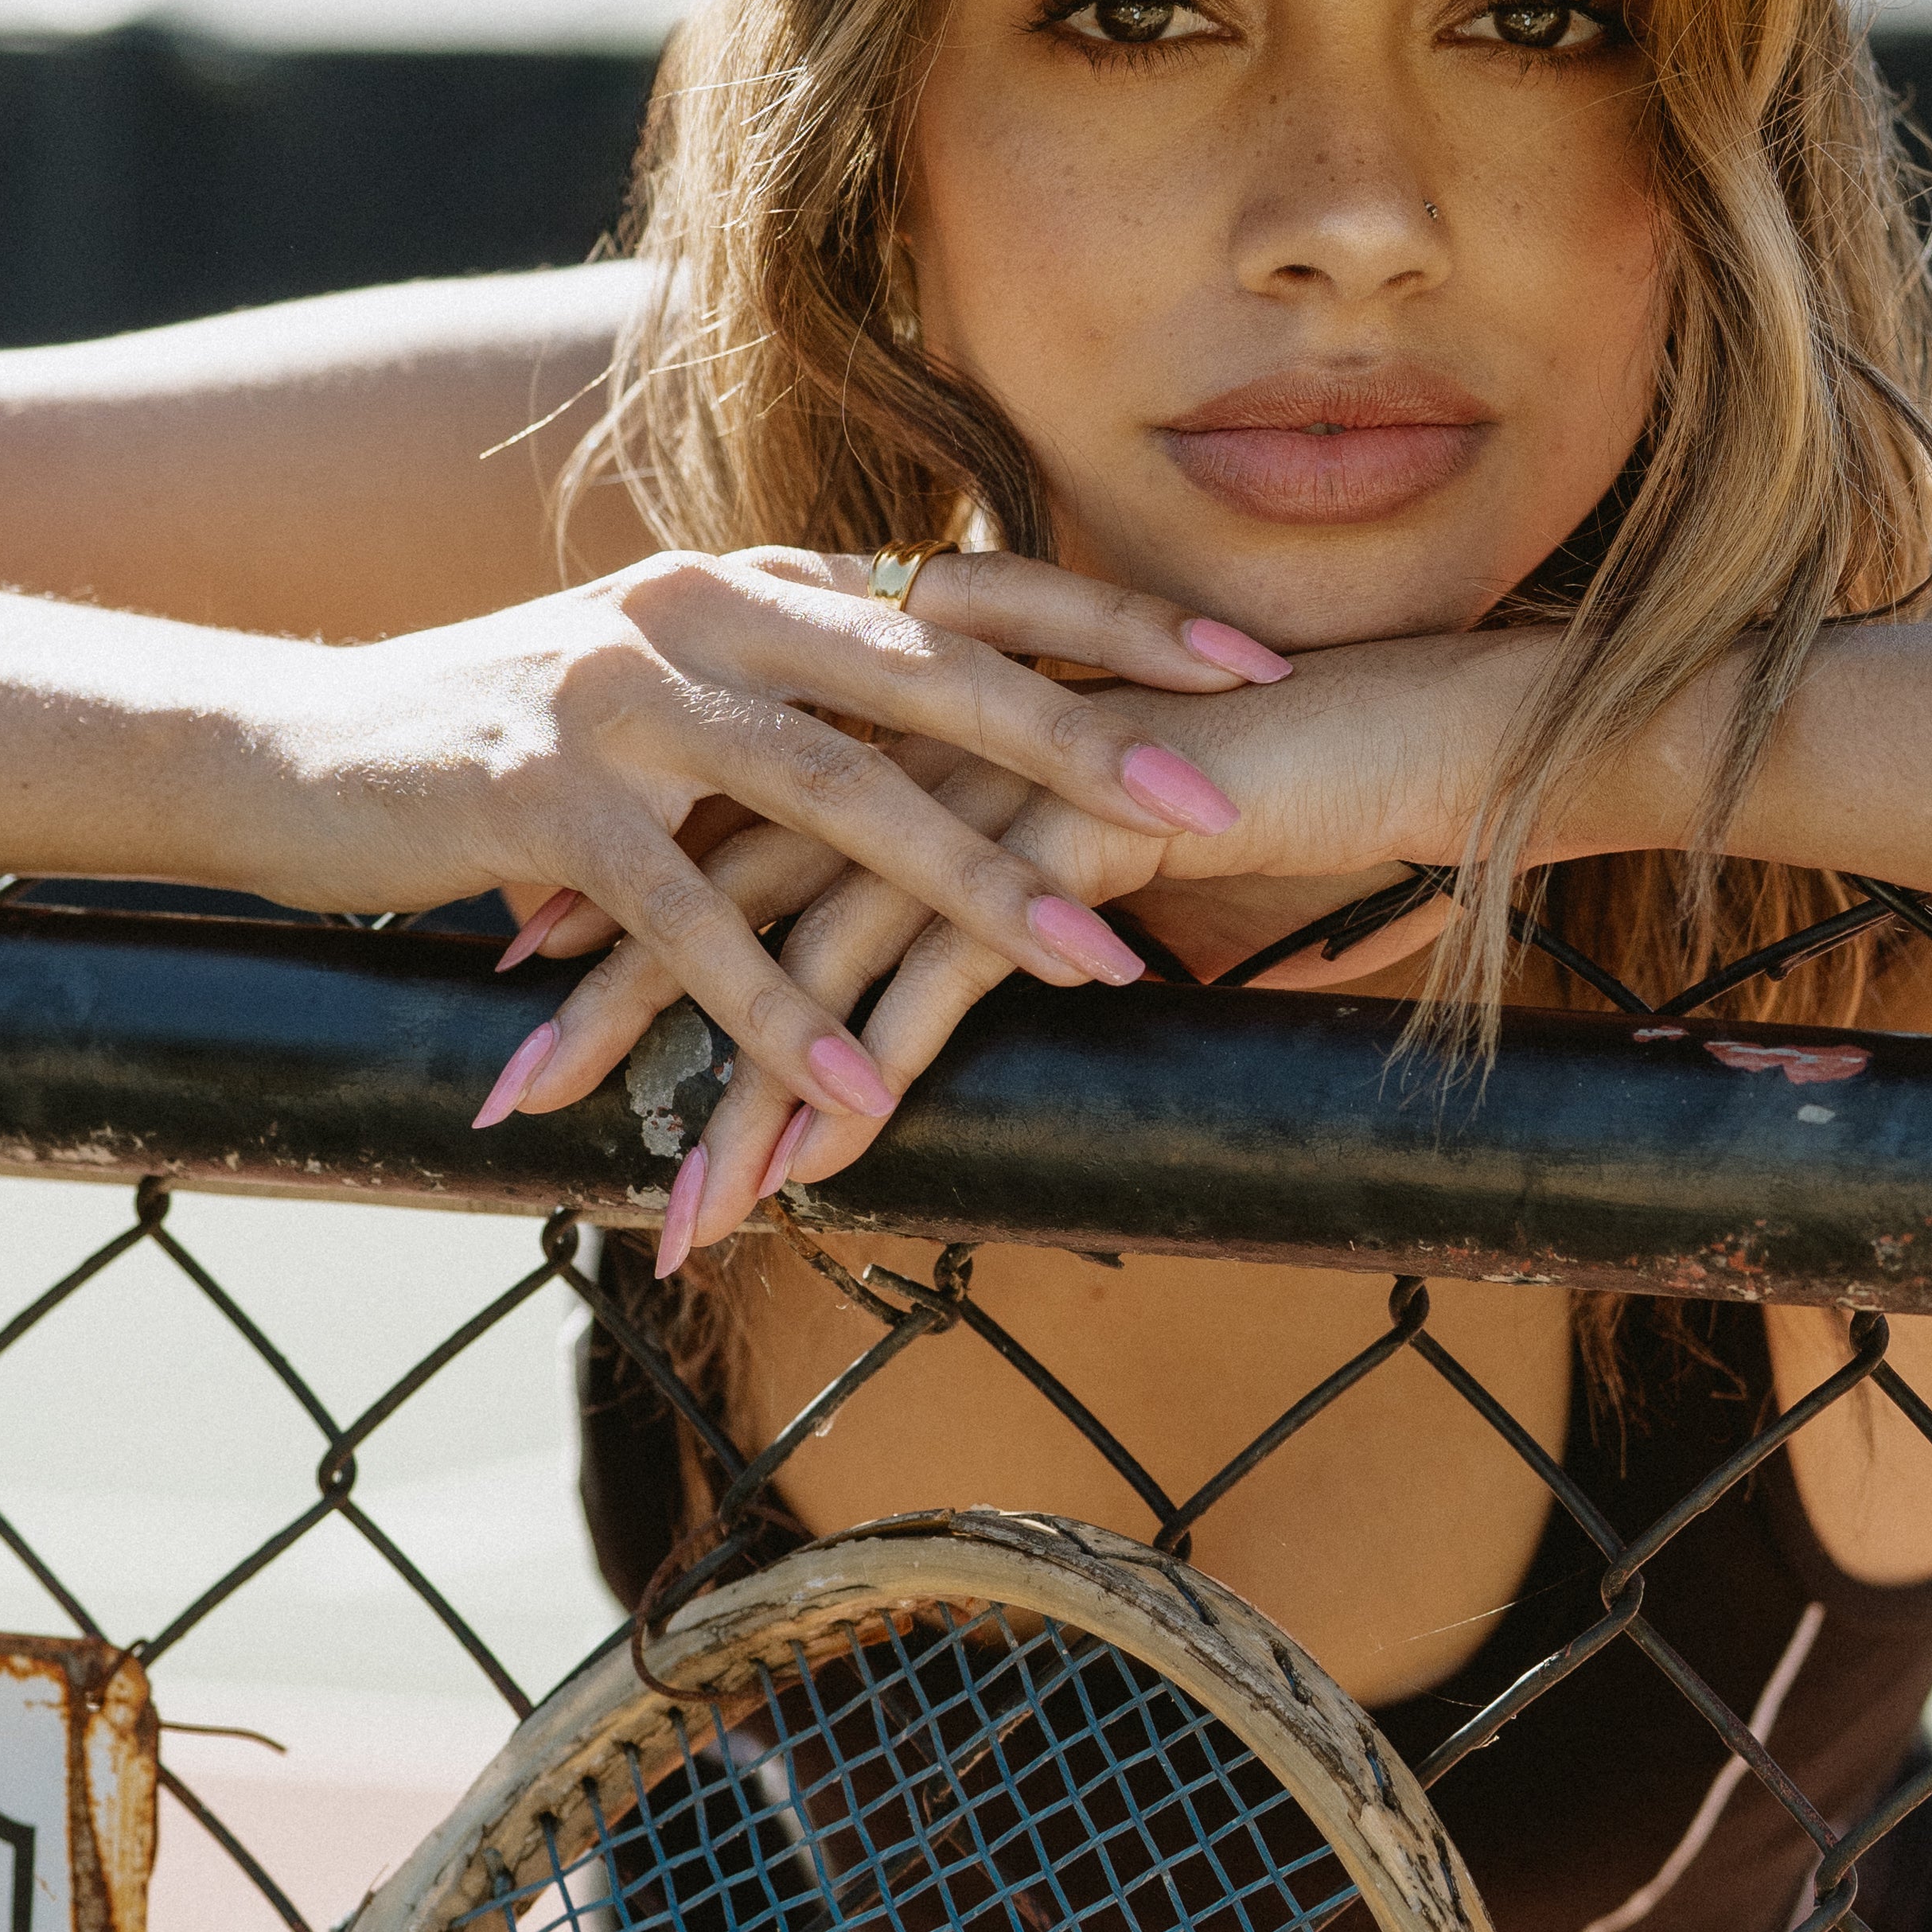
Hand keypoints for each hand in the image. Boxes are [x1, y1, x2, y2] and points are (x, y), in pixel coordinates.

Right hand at [244, 544, 1290, 1140]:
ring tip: (1096, 964)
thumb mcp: (684, 686)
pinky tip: (865, 1088)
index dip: (1115, 622)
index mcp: (760, 581)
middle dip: (1090, 745)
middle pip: (935, 673)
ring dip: (974, 887)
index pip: (973, 588)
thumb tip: (969, 733)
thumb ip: (813, 692)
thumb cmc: (516, 731)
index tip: (1251, 662)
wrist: (299, 745)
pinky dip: (781, 1010)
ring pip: (836, 793)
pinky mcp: (546, 797)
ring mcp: (626, 696)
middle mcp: (707, 610)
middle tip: (1221, 811)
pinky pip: (693, 917)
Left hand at [517, 626, 1583, 1264]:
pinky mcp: (1073, 846)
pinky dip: (873, 1080)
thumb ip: (1010, 871)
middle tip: (509, 1100)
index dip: (628, 903)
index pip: (737, 820)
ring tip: (663, 1205)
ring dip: (733, 1089)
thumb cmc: (1280, 784)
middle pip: (732, 880)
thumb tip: (949, 946)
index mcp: (922, 728)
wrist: (1421, 726)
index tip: (531, 985)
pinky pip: (945, 980)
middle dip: (617, 1001)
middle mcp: (933, 747)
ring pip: (819, 949)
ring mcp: (998, 792)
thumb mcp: (1102, 836)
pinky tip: (813, 1175)